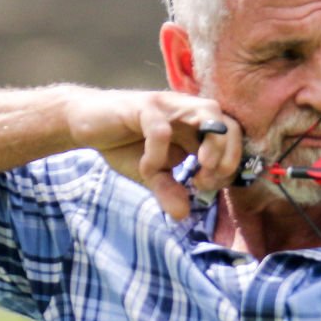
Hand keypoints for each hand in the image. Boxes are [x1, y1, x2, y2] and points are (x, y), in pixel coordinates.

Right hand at [65, 90, 246, 219]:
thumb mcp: (150, 174)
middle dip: (228, 157)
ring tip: (195, 173)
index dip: (231, 164)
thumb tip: (182, 215)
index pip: (235, 138)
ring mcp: (169, 105)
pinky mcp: (143, 105)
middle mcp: (189, 111)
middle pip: (230, 125)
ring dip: (211, 147)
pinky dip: (158, 153)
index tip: (208, 187)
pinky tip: (148, 168)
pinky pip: (161, 128)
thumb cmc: (124, 145)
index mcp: (197, 127)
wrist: (85, 123)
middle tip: (205, 182)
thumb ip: (168, 190)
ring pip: (209, 112)